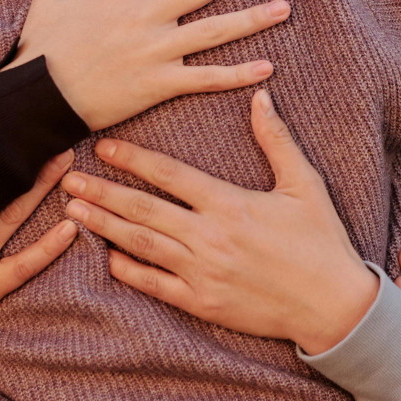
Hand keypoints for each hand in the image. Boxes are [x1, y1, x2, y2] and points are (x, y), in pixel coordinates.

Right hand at [10, 0, 292, 129]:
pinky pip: (204, 78)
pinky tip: (267, 68)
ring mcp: (154, 52)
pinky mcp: (157, 85)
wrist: (35, 99)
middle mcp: (144, 16)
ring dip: (252, 18)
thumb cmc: (42, 47)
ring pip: (213, 31)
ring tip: (284, 7)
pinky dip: (236, 74)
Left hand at [60, 88, 378, 353]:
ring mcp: (202, 272)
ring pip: (140, 245)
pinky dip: (128, 270)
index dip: (133, 159)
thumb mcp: (304, 185)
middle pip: (142, 209)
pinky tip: (106, 257)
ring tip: (73, 210)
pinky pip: (154, 285)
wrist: (334, 306)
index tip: (103, 147)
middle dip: (102, 191)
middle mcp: (208, 237)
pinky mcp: (202, 303)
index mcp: (229, 204)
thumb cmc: (321, 242)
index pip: (169, 175)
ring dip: (104, 225)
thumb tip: (260, 95)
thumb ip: (276, 140)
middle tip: (67, 178)